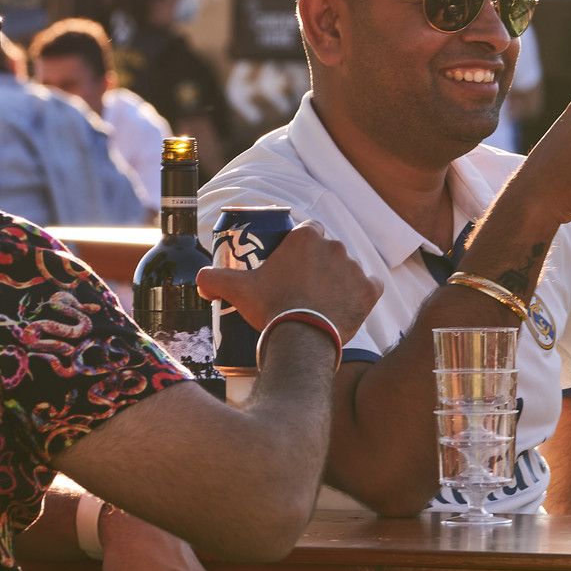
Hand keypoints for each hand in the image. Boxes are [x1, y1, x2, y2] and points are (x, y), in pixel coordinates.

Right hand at [198, 222, 379, 341]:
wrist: (301, 338)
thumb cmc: (271, 308)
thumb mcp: (237, 290)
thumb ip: (213, 278)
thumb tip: (200, 279)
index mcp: (307, 237)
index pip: (307, 232)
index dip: (299, 247)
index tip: (290, 265)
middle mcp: (335, 246)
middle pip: (327, 250)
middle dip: (317, 265)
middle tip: (302, 287)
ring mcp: (356, 268)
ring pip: (347, 269)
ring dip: (337, 280)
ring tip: (320, 302)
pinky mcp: (370, 290)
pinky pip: (370, 286)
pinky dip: (361, 294)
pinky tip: (346, 305)